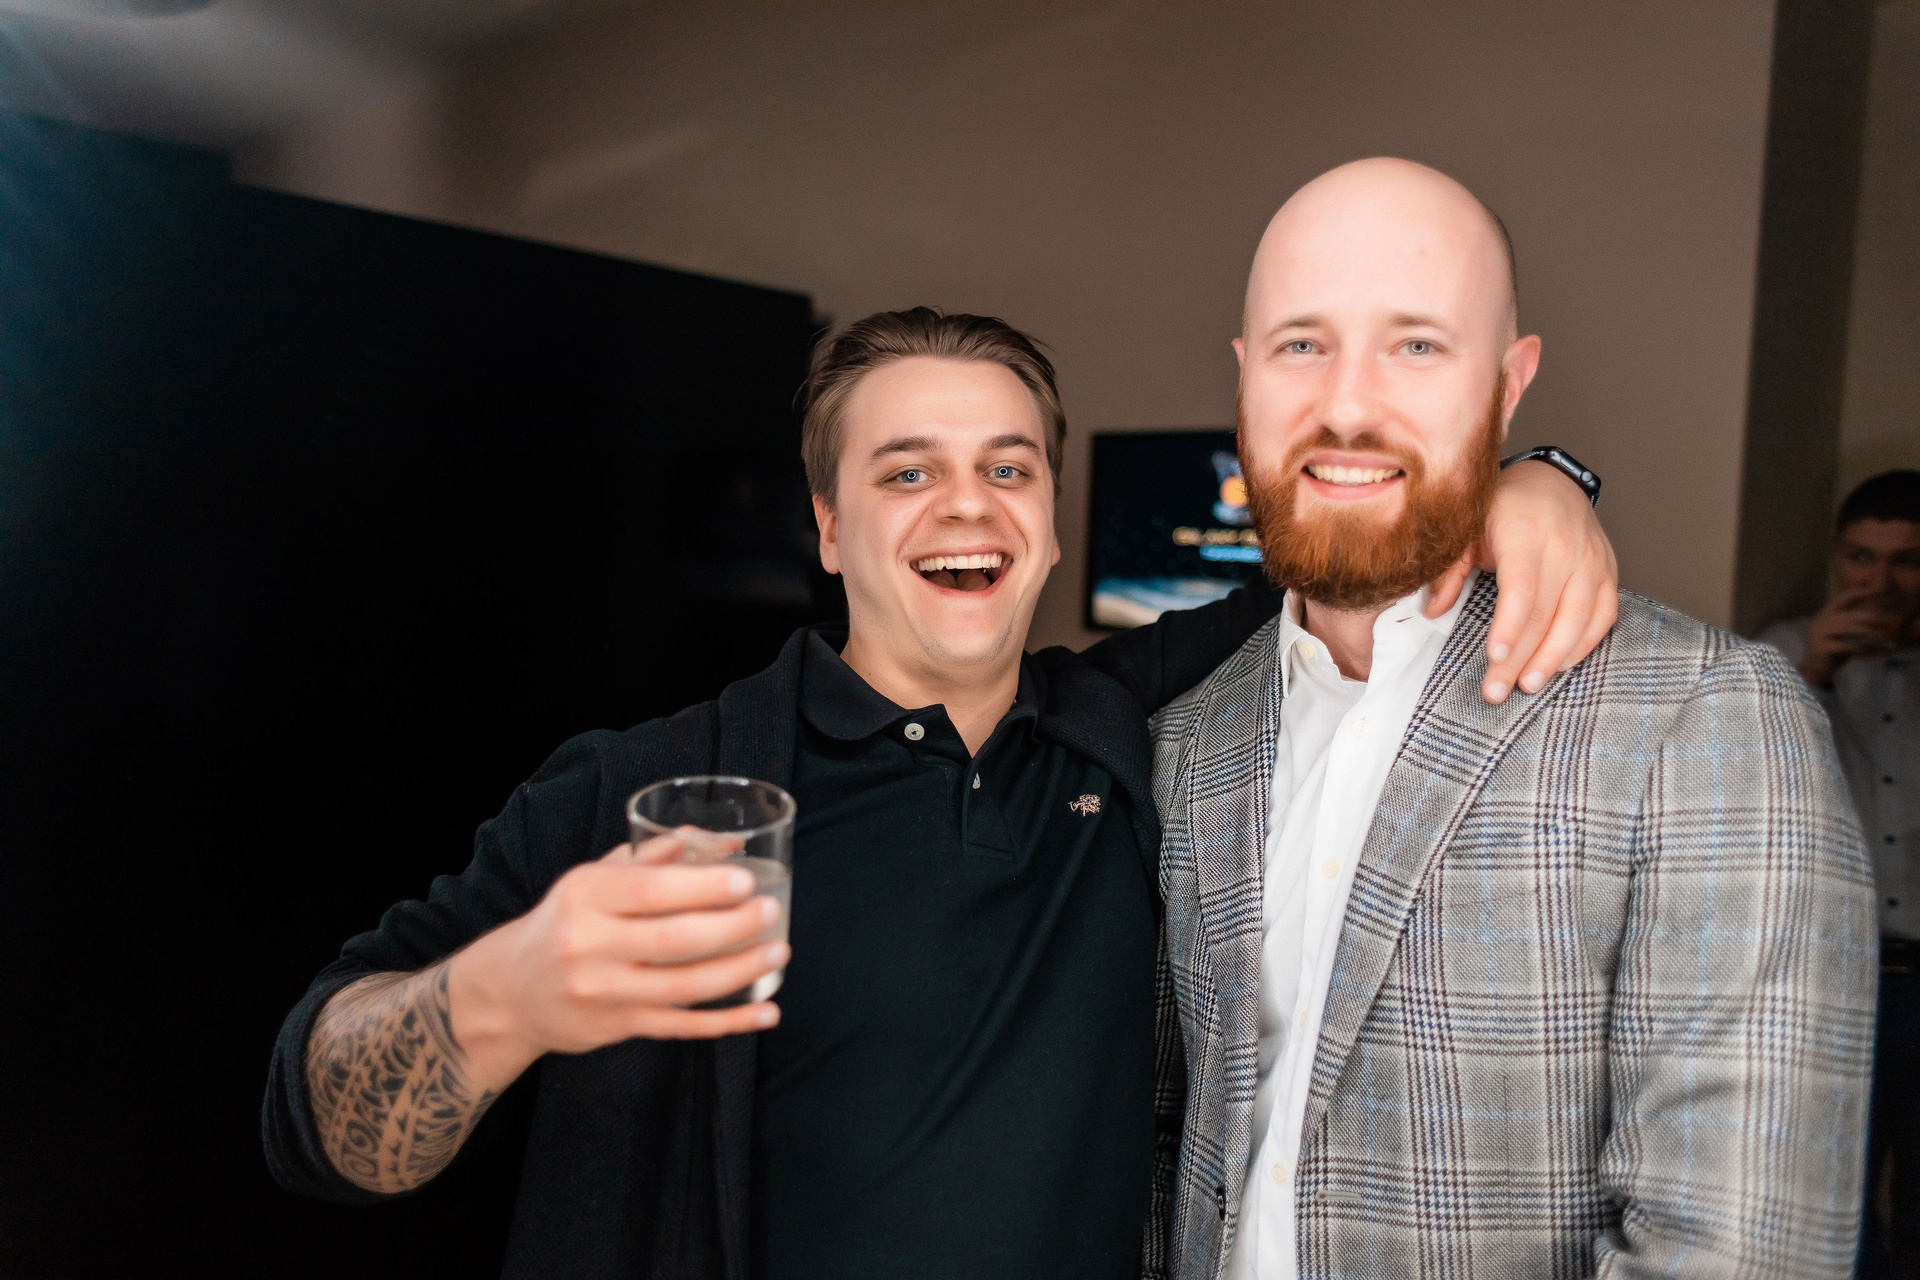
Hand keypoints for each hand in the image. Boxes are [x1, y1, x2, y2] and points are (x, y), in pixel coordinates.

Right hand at [446, 833, 785, 1093]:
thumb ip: (657, 855)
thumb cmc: (566, 920)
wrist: (510, 990)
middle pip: (674, 940)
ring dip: (739, 971)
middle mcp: (590, 945)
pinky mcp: (617, 1028)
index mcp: (585, 895)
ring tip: (778, 953)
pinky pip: (682, 1027)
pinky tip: (766, 1012)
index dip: (703, 886)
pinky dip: (729, 1022)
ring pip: (684, 987)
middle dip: (732, 927)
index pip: (651, 890)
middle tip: (772, 912)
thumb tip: (726, 841)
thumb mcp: (595, 878)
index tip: (746, 880)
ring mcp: (603, 992)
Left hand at [1425, 458, 1618, 703]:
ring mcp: (1592, 560)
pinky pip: (1604, 614)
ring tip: (1529, 684)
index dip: (1510, 627)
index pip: (1521, 589)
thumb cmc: (1503, 508)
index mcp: (1525, 533)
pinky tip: (1561, 664)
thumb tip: (1432, 612)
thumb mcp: (1467, 527)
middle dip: (1521, 658)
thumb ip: (1449, 569)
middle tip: (1497, 692)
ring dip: (1553, 658)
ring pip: (1579, 619)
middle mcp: (1564, 547)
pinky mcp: (1608, 571)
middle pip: (1545, 613)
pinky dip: (1584, 643)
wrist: (1551, 480)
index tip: (1495, 658)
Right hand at [1800, 589, 1901, 686]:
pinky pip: (1851, 646)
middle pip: (1855, 614)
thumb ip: (1852, 622)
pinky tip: (1877, 652)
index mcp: (1826, 613)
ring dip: (1875, 633)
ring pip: (1854, 628)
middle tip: (1893, 622)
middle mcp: (1822, 620)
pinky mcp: (1823, 647)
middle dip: (1876, 617)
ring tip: (1888, 638)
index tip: (1877, 589)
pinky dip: (1867, 649)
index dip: (1861, 592)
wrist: (1812, 669)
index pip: (1844, 597)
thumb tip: (1875, 614)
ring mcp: (1821, 632)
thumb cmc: (1831, 650)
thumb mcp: (1840, 632)